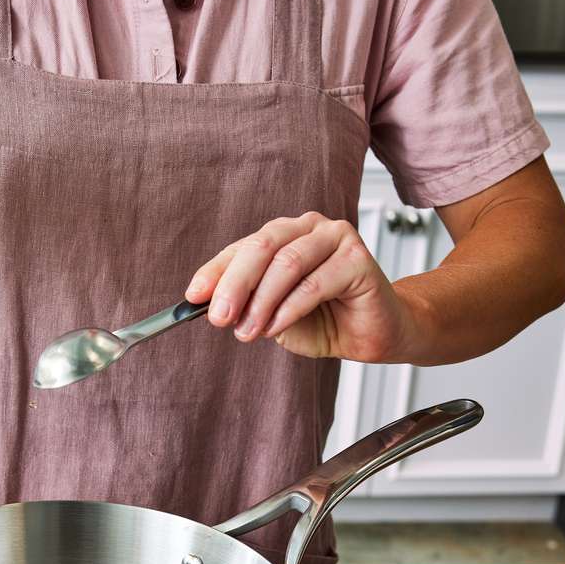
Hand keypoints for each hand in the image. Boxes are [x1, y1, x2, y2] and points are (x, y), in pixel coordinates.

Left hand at [184, 211, 418, 361]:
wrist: (372, 336)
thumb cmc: (324, 321)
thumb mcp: (273, 316)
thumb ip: (247, 305)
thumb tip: (210, 306)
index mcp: (285, 235)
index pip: (242, 247)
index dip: (215, 271)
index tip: (192, 297)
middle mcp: (309, 228)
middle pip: (262, 246)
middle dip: (235, 284)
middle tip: (219, 317)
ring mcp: (336, 237)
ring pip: (287, 263)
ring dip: (261, 302)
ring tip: (248, 331)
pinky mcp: (358, 258)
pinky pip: (313, 284)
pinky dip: (288, 309)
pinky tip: (275, 328)